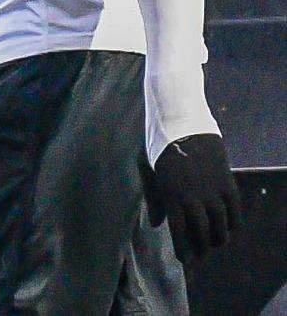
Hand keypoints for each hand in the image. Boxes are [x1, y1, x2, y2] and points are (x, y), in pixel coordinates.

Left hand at [149, 133, 239, 262]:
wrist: (180, 121)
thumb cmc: (158, 145)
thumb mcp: (147, 170)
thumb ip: (153, 199)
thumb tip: (155, 225)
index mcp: (170, 195)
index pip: (180, 232)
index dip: (184, 249)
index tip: (185, 260)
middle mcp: (193, 196)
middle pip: (202, 232)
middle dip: (201, 248)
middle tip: (200, 255)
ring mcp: (211, 189)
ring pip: (221, 223)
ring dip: (219, 237)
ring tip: (215, 244)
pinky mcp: (225, 180)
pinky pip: (234, 208)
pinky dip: (233, 221)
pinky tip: (229, 228)